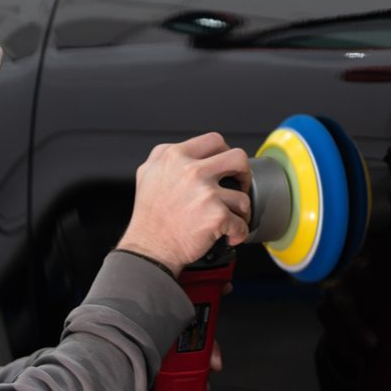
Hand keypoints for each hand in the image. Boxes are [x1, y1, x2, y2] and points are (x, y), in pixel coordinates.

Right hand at [118, 133, 250, 275]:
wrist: (149, 250)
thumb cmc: (148, 219)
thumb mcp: (146, 174)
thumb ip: (164, 157)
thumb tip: (185, 153)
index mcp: (174, 157)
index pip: (213, 141)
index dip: (224, 153)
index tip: (225, 167)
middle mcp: (190, 171)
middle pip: (237, 158)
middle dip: (244, 174)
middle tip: (238, 186)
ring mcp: (205, 193)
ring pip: (242, 196)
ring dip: (241, 211)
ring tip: (232, 218)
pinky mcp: (216, 216)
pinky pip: (241, 223)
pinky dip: (238, 233)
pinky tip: (229, 236)